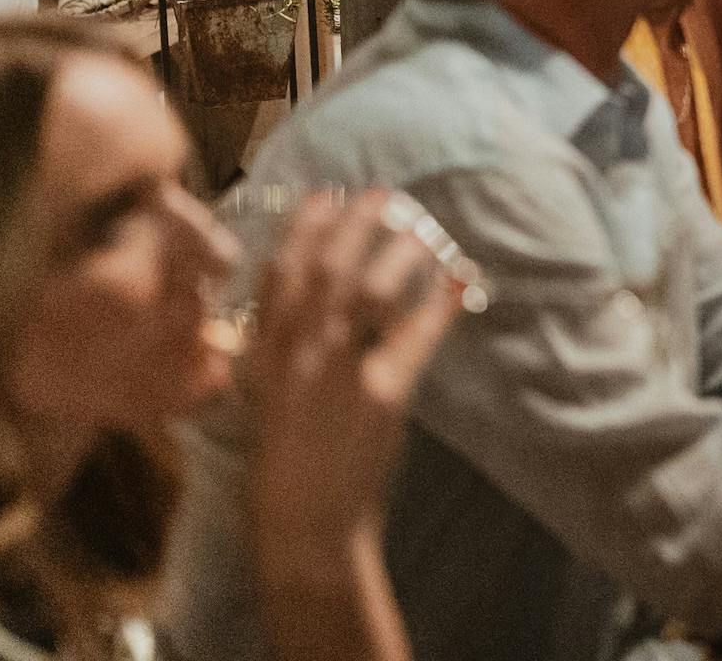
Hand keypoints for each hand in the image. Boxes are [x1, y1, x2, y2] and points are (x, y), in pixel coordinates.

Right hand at [248, 191, 464, 551]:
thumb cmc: (282, 463)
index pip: (281, 275)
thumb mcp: (262, 394)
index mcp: (264, 355)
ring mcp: (340, 372)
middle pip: (329, 270)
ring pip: (372, 291)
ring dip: (399, 252)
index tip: (322, 194)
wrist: (305, 527)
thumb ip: (274, 339)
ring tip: (421, 229)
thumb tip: (286, 280)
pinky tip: (458, 279)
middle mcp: (297, 355)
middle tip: (380, 194)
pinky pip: (417, 334)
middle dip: (354, 225)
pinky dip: (440, 303)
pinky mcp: (383, 393)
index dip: (303, 229)